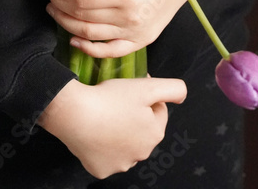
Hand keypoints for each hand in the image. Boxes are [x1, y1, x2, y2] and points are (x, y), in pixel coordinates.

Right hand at [37, 75, 186, 178]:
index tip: (132, 89)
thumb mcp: (146, 86)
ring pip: (124, 145)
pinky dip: (102, 146)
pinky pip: (105, 156)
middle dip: (135, 117)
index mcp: (154, 134)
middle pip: (142, 131)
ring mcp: (120, 165)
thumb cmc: (110, 99)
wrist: (75, 115)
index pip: (157, 112)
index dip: (146, 98)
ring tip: (106, 116)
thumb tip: (182, 96)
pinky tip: (96, 132)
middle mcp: (141, 155)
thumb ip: (173, 89)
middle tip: (117, 101)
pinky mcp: (101, 170)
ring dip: (119, 133)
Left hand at [44, 0, 184, 57]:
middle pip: (82, 17)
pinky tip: (73, 39)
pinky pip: (110, 52)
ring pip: (90, 35)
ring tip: (53, 8)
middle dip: (58, 3)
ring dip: (65, 23)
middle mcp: (130, 19)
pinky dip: (89, 49)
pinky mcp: (140, 41)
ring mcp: (135, 34)